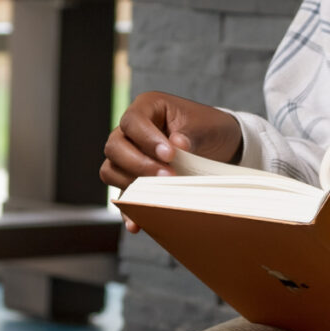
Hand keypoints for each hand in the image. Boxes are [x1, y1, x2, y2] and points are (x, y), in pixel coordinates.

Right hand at [102, 93, 245, 223]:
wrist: (219, 144)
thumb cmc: (208, 128)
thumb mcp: (205, 126)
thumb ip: (190, 135)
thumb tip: (178, 144)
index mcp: (146, 108)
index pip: (133, 122)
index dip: (146, 139)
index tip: (170, 155)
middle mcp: (130, 131)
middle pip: (114, 147)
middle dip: (139, 165)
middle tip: (167, 176)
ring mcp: (129, 155)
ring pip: (111, 170)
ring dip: (131, 184)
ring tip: (157, 194)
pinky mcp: (133, 179)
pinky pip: (121, 194)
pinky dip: (127, 208)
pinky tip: (137, 222)